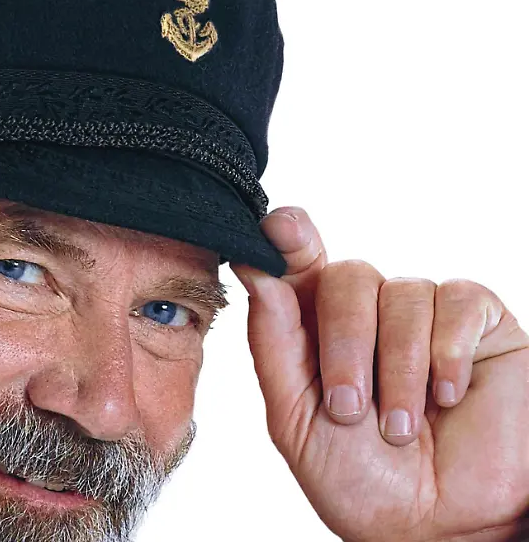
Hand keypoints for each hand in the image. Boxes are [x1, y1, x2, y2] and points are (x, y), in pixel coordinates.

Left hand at [231, 207, 528, 541]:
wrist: (436, 529)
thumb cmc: (360, 479)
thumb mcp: (295, 420)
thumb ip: (274, 346)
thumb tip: (257, 271)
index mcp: (315, 331)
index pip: (298, 266)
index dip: (288, 239)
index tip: (278, 227)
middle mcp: (368, 314)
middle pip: (346, 276)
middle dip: (344, 343)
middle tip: (350, 408)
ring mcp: (424, 315)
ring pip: (402, 292)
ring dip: (397, 367)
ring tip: (401, 426)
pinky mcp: (480, 324)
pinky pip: (458, 301)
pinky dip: (446, 354)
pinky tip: (447, 396)